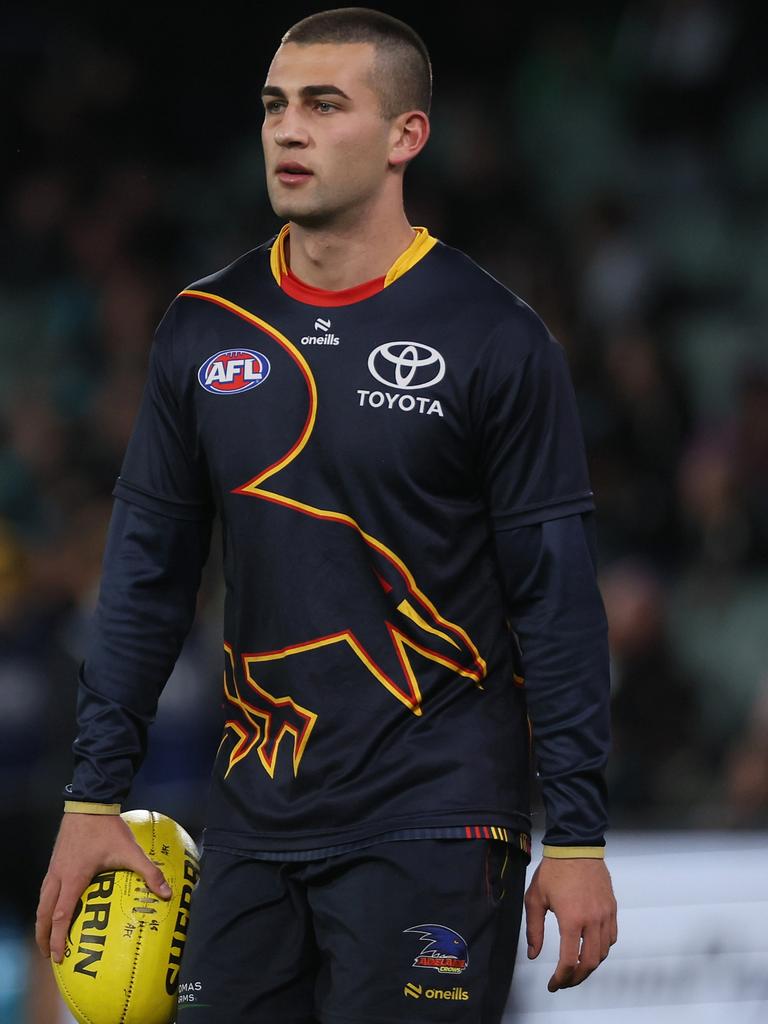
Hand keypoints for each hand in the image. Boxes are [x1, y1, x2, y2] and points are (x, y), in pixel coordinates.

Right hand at [35, 813, 171, 963]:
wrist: (90, 803)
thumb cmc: (108, 829)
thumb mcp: (130, 851)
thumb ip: (149, 872)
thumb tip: (166, 894)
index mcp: (73, 879)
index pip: (61, 916)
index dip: (58, 939)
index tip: (58, 957)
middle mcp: (58, 877)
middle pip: (43, 914)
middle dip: (44, 937)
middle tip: (49, 956)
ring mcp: (54, 869)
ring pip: (41, 901)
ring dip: (42, 922)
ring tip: (48, 936)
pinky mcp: (55, 861)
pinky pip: (45, 889)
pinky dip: (46, 905)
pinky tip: (54, 907)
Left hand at [524, 856, 617, 991]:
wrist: (576, 846)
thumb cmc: (554, 870)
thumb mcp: (535, 898)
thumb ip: (534, 929)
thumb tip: (534, 954)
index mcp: (571, 920)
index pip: (569, 962)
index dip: (561, 979)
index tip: (553, 984)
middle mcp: (592, 921)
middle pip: (590, 963)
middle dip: (576, 978)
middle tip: (564, 981)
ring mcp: (605, 915)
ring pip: (603, 953)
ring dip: (590, 965)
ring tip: (576, 967)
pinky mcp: (612, 908)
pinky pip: (611, 937)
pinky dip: (602, 949)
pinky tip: (590, 948)